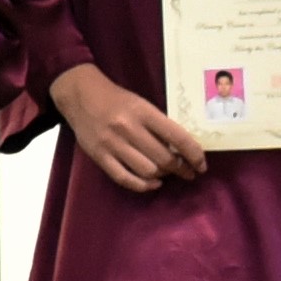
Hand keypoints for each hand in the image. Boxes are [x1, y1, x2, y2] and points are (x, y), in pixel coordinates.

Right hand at [48, 64, 209, 193]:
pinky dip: (143, 185)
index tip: (201, 164)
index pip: (177, 137)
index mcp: (142, 111)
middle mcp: (128, 128)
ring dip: (163, 176)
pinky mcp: (99, 156)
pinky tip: (153, 183)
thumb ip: (158, 124)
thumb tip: (181, 149)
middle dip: (181, 168)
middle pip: (163, 158)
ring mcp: (112, 144)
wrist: (80, 95)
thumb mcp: (141, 104)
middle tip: (187, 171)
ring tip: (168, 174)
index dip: (193, 154)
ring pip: (147, 171)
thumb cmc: (116, 99)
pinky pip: (125, 178)